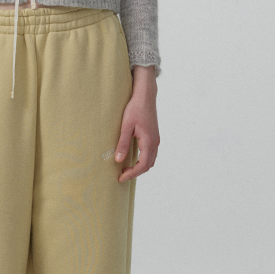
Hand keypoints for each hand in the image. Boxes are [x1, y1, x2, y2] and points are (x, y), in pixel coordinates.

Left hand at [114, 65, 158, 182]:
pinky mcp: (154, 136)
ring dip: (140, 167)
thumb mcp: (126, 126)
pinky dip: (143, 160)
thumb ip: (123, 144)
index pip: (142, 165)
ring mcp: (156, 139)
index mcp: (149, 141)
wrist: (145, 96)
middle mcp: (155, 142)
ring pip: (151, 160)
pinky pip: (151, 153)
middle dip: (135, 172)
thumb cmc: (135, 108)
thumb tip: (118, 160)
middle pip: (148, 165)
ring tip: (126, 168)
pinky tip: (132, 158)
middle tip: (121, 175)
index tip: (120, 177)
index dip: (132, 173)